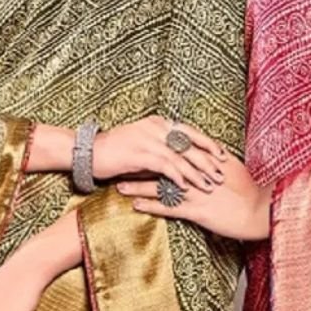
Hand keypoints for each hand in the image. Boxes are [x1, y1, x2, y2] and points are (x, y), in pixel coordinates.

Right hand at [93, 116, 227, 193]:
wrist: (88, 151)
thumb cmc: (115, 151)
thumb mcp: (141, 145)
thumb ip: (160, 150)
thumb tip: (179, 163)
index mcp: (158, 123)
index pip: (190, 131)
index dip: (207, 143)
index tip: (222, 155)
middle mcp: (156, 127)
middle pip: (190, 143)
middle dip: (208, 159)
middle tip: (221, 173)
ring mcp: (149, 139)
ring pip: (181, 156)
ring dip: (196, 172)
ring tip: (208, 184)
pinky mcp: (141, 154)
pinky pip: (165, 166)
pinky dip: (178, 177)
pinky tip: (186, 187)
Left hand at [116, 153, 270, 240]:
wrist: (260, 210)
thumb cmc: (251, 190)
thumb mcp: (235, 167)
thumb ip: (219, 158)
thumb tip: (210, 149)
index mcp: (206, 161)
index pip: (176, 152)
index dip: (156, 150)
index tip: (139, 148)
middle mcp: (197, 174)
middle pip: (162, 167)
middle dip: (141, 165)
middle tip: (121, 164)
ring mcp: (195, 191)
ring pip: (160, 186)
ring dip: (138, 185)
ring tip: (120, 185)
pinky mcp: (196, 210)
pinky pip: (168, 208)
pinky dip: (151, 205)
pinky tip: (136, 205)